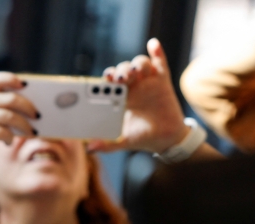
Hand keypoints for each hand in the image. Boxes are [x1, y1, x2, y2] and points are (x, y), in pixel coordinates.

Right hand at [0, 72, 38, 165]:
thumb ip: (0, 110)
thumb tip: (29, 111)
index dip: (10, 78)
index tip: (25, 84)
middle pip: (11, 98)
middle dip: (28, 107)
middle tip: (38, 115)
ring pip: (11, 116)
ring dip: (25, 125)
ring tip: (33, 132)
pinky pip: (5, 133)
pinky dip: (11, 138)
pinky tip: (9, 142)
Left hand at [88, 38, 187, 153]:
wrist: (165, 138)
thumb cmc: (141, 137)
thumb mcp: (123, 141)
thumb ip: (107, 144)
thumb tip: (90, 149)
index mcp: (120, 98)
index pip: (110, 83)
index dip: (107, 78)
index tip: (104, 80)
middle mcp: (132, 87)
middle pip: (124, 70)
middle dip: (121, 70)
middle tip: (120, 78)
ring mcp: (148, 82)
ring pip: (140, 64)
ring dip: (136, 64)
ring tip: (134, 72)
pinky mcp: (162, 81)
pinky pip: (160, 62)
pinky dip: (157, 52)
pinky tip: (153, 44)